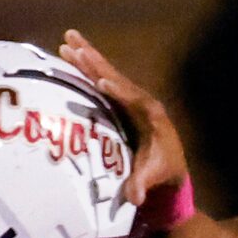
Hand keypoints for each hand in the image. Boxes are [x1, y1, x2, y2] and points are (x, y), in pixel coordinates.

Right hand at [61, 29, 189, 220]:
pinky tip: (72, 56)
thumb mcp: (154, 177)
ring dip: (87, 57)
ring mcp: (131, 98)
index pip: (131, 99)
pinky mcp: (122, 100)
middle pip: (115, 76)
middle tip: (72, 42)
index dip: (117, 91)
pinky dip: (87, 68)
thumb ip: (142, 184)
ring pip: (106, 73)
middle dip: (94, 60)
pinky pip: (102, 80)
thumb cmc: (163, 171)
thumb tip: (135, 197)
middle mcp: (141, 100)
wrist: (171, 166)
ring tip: (67, 40)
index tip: (101, 80)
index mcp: (150, 115)